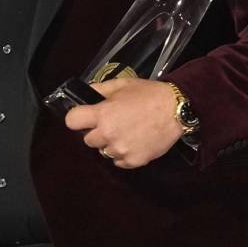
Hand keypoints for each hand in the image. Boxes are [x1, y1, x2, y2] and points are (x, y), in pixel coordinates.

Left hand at [64, 78, 182, 168]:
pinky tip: (133, 142)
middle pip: (88, 140)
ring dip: (110, 144)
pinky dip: (123, 154)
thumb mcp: (122, 84)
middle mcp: (108, 134)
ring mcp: (121, 150)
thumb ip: (100, 89)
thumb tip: (86, 93)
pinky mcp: (134, 161)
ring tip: (126, 132)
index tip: (84, 117)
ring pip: (104, 152)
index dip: (77, 118)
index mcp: (102, 114)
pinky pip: (118, 162)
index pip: (72, 121)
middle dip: (97, 132)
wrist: (176, 109)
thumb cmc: (148, 94)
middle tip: (111, 123)